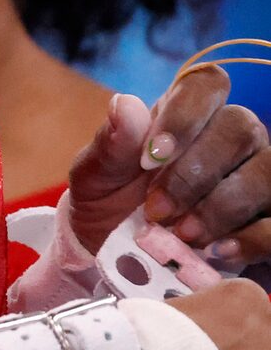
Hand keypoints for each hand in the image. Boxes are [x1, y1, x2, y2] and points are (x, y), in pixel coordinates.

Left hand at [64, 65, 270, 262]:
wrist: (124, 265)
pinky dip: (253, 238)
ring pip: (270, 171)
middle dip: (195, 172)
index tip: (152, 156)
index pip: (207, 84)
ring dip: (223, 205)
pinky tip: (218, 252)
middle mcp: (235, 142)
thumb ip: (110, 144)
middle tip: (157, 210)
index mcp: (189, 119)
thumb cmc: (111, 209)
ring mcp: (261, 182)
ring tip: (184, 234)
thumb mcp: (96, 179)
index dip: (185, 114)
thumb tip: (125, 104)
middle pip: (241, 127)